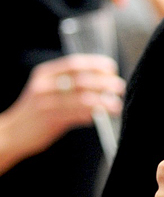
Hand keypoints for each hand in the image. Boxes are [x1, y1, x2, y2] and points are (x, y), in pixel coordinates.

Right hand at [0, 55, 124, 170]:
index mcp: (45, 74)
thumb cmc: (35, 111)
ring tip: (116, 105)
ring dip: (103, 101)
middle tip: (120, 86)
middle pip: (81, 80)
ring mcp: (46, 103)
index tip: (111, 68)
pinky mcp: (49, 120)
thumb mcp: (46, 90)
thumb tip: (100, 81)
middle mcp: (44, 86)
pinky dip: (91, 115)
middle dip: (105, 82)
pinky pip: (76, 116)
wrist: (11, 133)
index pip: (74, 63)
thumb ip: (67, 84)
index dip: (96, 64)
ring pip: (82, 99)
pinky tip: (99, 117)